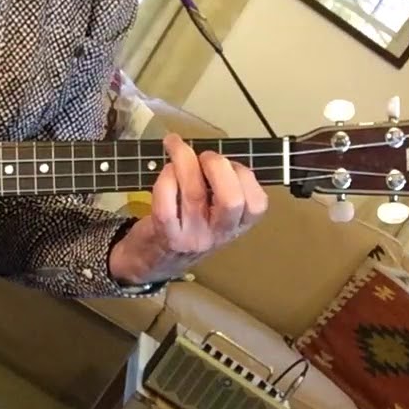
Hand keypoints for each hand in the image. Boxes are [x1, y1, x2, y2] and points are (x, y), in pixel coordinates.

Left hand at [108, 134, 267, 284]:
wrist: (152, 262)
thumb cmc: (185, 230)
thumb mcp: (213, 219)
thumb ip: (220, 191)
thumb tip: (214, 155)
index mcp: (235, 228)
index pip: (256, 205)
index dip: (245, 175)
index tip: (229, 164)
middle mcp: (218, 235)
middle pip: (231, 199)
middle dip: (218, 166)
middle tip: (204, 156)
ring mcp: (192, 237)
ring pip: (194, 193)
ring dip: (185, 160)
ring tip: (176, 145)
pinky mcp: (165, 234)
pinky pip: (166, 201)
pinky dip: (165, 178)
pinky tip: (165, 169)